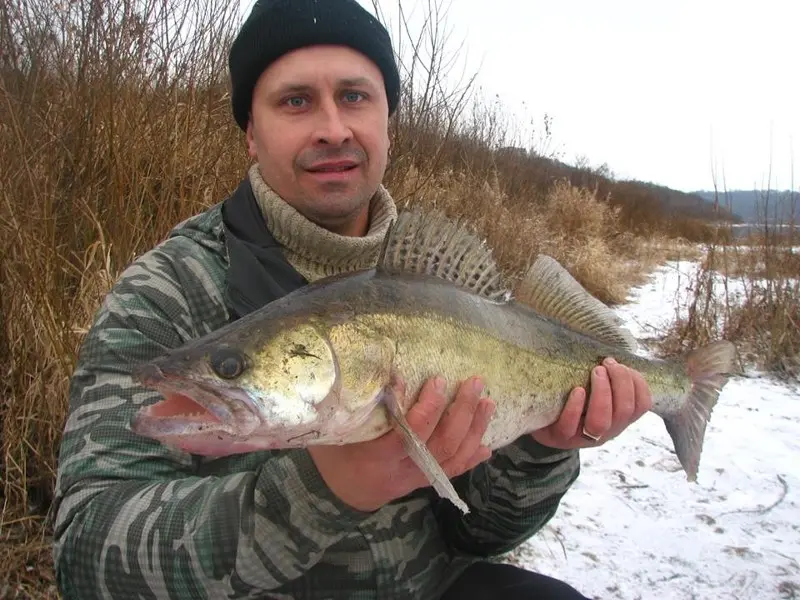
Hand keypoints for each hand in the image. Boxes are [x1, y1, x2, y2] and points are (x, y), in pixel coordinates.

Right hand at [308, 376, 495, 512]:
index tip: (436, 380)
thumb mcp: (337, 430)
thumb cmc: (333, 453)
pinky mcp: (423, 483)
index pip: (407, 436)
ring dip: (473, 430)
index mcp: (376, 458)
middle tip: (474, 383)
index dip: (426, 410)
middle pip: (438, 444)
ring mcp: (415, 479)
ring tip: (487, 403)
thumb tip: (380, 368)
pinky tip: (487, 446)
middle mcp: (400, 472)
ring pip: (450, 457)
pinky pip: (451, 472)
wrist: (337, 494)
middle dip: (460, 413)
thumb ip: (357, 406)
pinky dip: (470, 458)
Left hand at [531, 357, 651, 449]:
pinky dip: (576, 408)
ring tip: (596, 371)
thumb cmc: (571, 398)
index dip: (638, 383)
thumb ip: (607, 376)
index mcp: (618, 418)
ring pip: (601, 423)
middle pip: (624, 411)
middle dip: (621, 383)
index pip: (641, 405)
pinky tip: (577, 390)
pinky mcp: (559, 436)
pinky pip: (569, 427)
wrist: (539, 418)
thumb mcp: (594, 388)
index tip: (623, 365)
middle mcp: (605, 430)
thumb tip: (613, 353)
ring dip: (602, 394)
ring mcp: (582, 436)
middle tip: (607, 364)